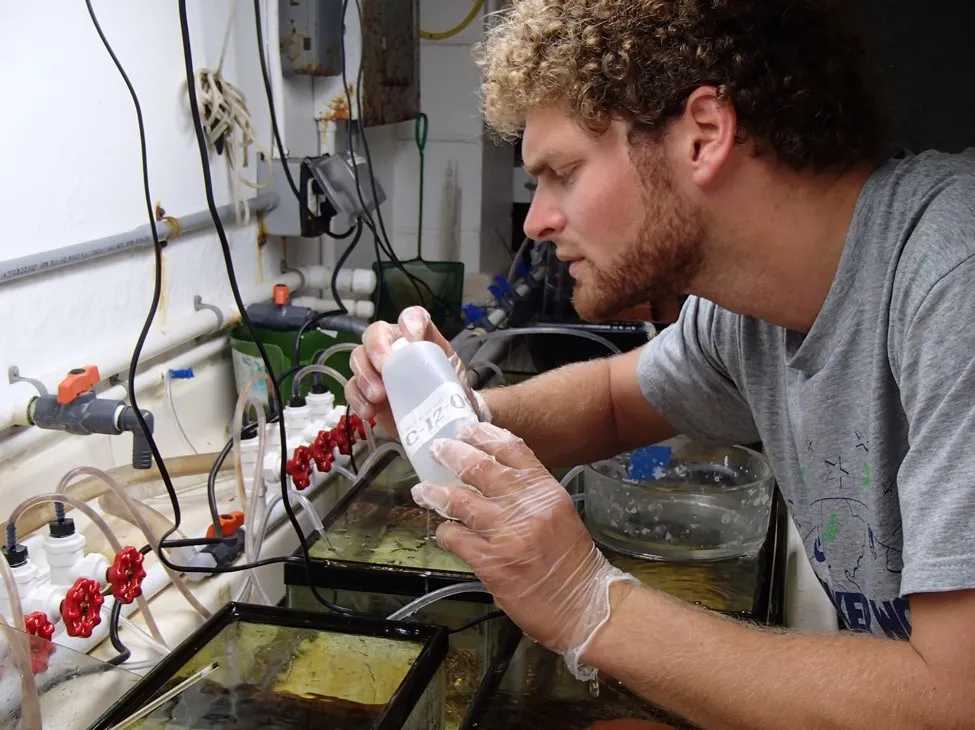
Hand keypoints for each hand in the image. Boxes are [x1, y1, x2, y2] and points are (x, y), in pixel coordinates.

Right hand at [345, 306, 486, 434]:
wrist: (443, 425)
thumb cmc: (449, 395)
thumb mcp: (455, 378)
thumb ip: (448, 370)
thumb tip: (440, 371)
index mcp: (419, 338)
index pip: (412, 316)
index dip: (410, 321)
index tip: (413, 339)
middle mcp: (394, 347)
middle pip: (375, 333)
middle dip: (376, 347)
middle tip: (384, 368)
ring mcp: (376, 369)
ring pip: (358, 358)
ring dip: (364, 375)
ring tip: (378, 396)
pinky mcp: (366, 393)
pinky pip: (352, 388)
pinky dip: (357, 399)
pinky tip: (369, 412)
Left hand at [412, 422, 637, 680]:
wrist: (585, 605)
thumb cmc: (573, 562)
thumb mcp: (559, 514)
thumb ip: (530, 495)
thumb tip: (493, 479)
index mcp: (547, 491)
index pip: (513, 450)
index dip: (485, 436)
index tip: (467, 428)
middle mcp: (526, 507)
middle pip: (481, 468)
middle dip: (454, 455)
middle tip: (438, 449)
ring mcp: (507, 534)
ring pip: (461, 500)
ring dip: (436, 492)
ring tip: (423, 489)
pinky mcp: (492, 563)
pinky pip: (457, 539)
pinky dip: (445, 533)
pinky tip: (443, 532)